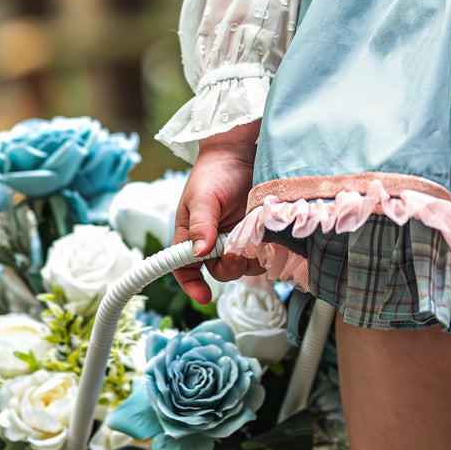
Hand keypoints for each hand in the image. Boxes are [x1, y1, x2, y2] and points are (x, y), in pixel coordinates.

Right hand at [172, 123, 260, 302]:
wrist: (242, 153)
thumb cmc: (215, 172)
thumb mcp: (203, 197)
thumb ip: (200, 224)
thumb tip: (199, 252)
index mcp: (191, 236)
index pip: (183, 268)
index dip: (191, 285)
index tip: (203, 296)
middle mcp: (214, 242)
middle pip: (220, 271)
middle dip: (228, 267)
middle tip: (237, 251)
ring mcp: (238, 239)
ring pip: (244, 266)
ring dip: (249, 259)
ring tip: (253, 238)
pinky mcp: (259, 234)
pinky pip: (263, 254)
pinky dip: (265, 250)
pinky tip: (267, 236)